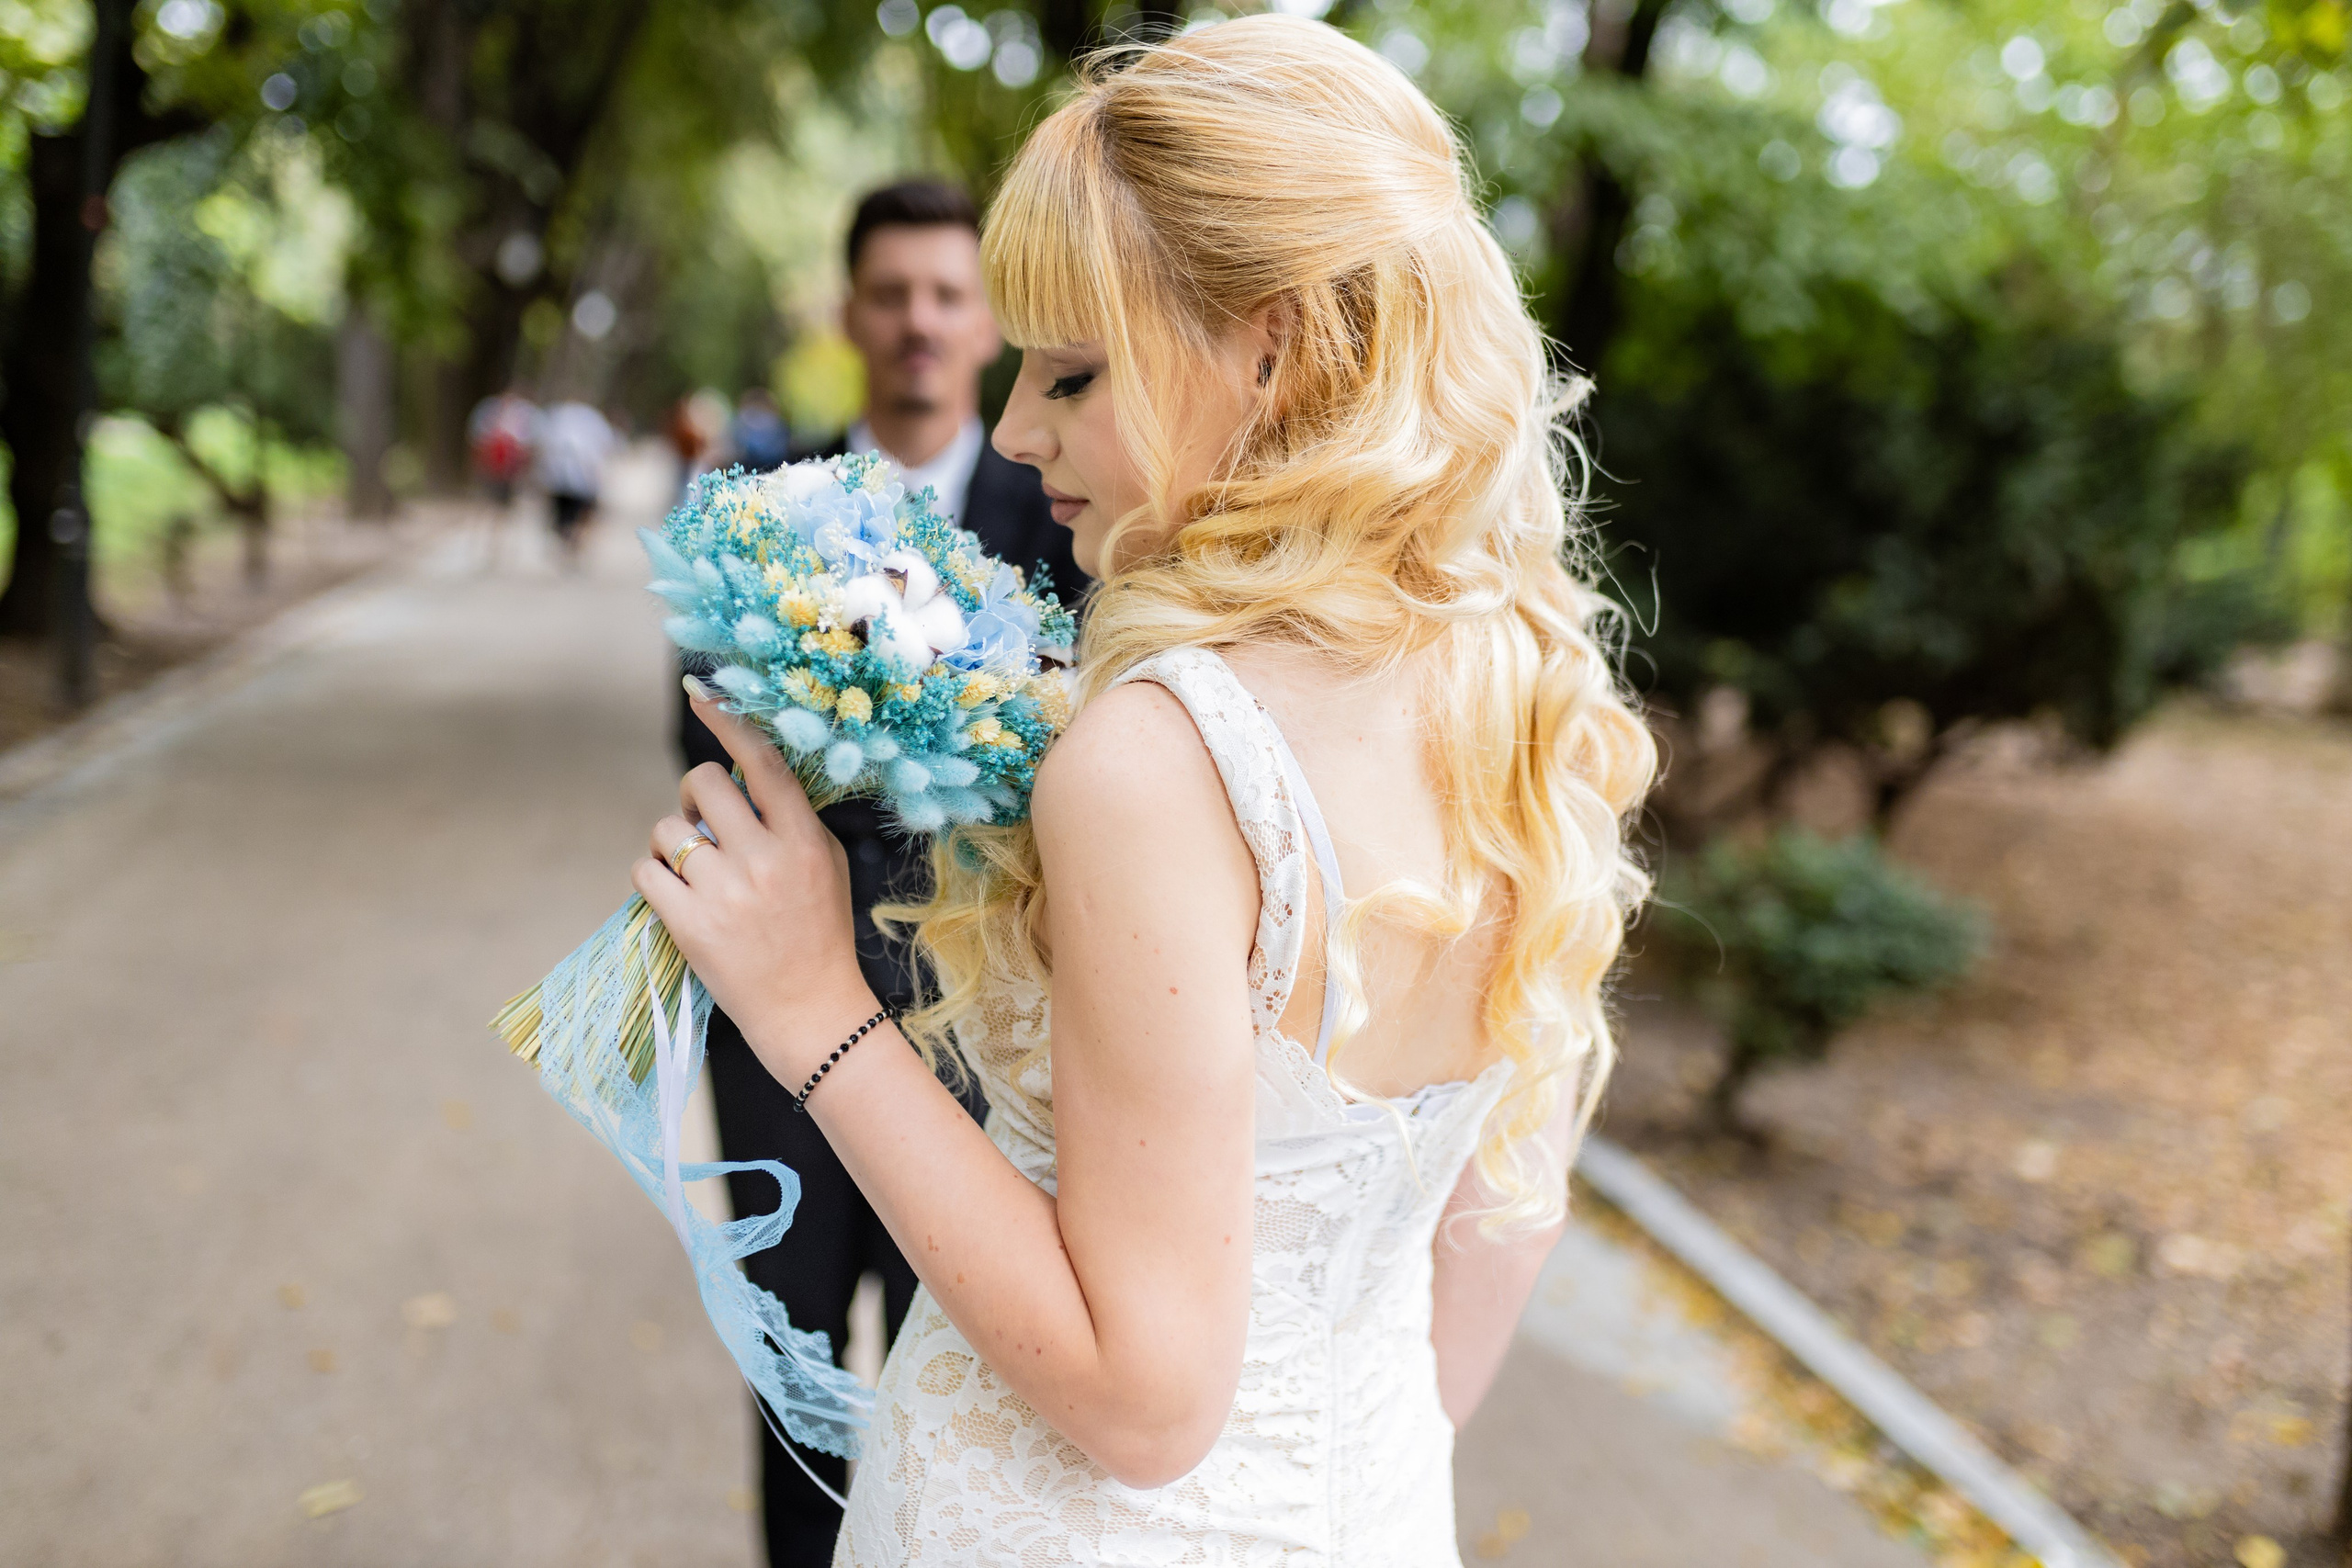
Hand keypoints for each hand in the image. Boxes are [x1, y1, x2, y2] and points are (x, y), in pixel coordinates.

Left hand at [634, 692, 879, 1085]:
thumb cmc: (819, 935)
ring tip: (691, 870)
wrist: (810, 1011)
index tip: (703, 697)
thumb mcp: (827, 867)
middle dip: (693, 795)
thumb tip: (749, 774)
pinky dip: (652, 877)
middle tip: (701, 823)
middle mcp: (765, 860)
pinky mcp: (690, 925)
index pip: (763, 764)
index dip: (729, 723)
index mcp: (804, 840)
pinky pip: (646, 871)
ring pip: (667, 829)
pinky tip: (673, 895)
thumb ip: (792, 821)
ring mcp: (725, 893)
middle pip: (704, 784)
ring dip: (670, 843)